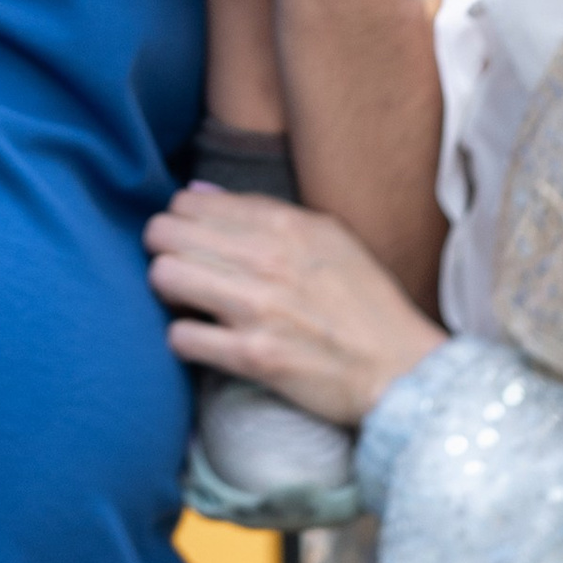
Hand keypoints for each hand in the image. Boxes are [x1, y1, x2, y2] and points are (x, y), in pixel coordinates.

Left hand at [147, 186, 442, 426]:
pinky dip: (183, 339)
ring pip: (164, 277)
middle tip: (181, 272)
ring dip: (168, 292)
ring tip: (188, 304)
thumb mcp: (327, 237)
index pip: (188, 203)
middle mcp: (266, 258)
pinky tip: (202, 339)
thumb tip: (197, 194)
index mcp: (284, 223)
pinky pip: (181, 337)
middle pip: (165, 234)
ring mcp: (257, 308)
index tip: (190, 241)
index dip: (180, 222)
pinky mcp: (252, 356)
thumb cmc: (364, 302)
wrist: (399, 369)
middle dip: (163, 252)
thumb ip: (263, 212)